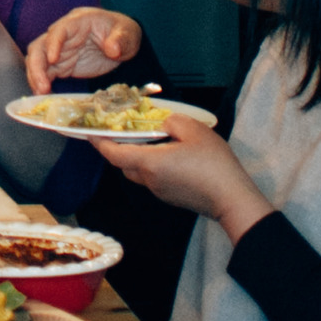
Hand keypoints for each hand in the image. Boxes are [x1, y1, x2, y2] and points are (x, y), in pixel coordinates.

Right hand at [24, 8, 144, 93]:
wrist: (122, 42)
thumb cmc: (123, 32)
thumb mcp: (127, 34)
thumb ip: (119, 40)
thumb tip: (112, 49)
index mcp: (78, 22)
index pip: (59, 30)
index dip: (53, 44)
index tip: (52, 60)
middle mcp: (64, 35)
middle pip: (40, 46)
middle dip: (37, 65)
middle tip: (42, 86)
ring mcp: (61, 50)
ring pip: (38, 60)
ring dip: (36, 76)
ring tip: (40, 93)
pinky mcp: (62, 65)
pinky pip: (46, 72)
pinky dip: (42, 83)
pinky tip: (43, 96)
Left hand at [85, 122, 270, 237]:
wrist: (232, 199)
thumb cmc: (213, 165)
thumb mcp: (193, 130)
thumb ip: (171, 121)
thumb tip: (162, 123)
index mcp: (149, 163)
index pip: (113, 154)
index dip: (99, 142)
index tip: (89, 131)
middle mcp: (150, 180)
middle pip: (124, 163)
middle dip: (119, 147)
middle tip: (123, 129)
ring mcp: (160, 191)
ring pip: (139, 171)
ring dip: (138, 156)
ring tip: (150, 138)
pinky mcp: (171, 197)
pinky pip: (153, 178)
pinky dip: (152, 165)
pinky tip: (168, 153)